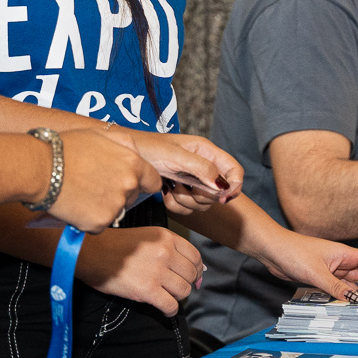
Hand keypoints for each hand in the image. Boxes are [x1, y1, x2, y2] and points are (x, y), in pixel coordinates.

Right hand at [45, 129, 162, 231]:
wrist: (40, 168)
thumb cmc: (65, 149)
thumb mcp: (100, 134)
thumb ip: (125, 143)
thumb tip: (135, 153)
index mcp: (132, 163)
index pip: (153, 181)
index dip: (142, 183)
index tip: (131, 184)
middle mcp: (128, 185)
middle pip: (133, 197)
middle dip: (119, 193)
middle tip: (95, 185)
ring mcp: (115, 205)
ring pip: (116, 211)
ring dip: (104, 206)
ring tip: (82, 191)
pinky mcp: (100, 222)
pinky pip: (99, 224)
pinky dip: (89, 219)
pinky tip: (76, 204)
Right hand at [76, 227, 203, 314]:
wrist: (90, 253)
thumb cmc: (114, 245)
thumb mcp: (146, 236)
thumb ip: (169, 249)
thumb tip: (195, 268)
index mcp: (166, 237)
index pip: (195, 256)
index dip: (196, 270)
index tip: (192, 277)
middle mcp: (165, 252)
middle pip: (191, 275)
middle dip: (186, 284)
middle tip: (175, 288)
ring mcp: (157, 271)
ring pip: (183, 290)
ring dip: (177, 297)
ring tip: (166, 296)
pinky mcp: (147, 290)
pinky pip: (170, 305)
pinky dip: (170, 311)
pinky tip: (164, 310)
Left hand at [106, 127, 242, 210]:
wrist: (123, 154)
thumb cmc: (146, 148)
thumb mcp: (175, 156)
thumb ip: (201, 169)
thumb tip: (222, 186)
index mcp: (206, 151)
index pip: (234, 170)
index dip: (234, 185)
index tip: (223, 197)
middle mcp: (202, 166)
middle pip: (220, 192)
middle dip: (201, 195)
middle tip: (183, 186)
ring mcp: (192, 180)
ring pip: (203, 203)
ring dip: (185, 200)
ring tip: (170, 186)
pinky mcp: (180, 191)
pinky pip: (187, 208)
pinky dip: (175, 205)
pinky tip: (164, 193)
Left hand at [249, 227, 357, 300]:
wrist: (272, 250)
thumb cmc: (294, 252)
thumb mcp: (317, 273)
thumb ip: (336, 288)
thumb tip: (356, 300)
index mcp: (345, 254)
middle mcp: (341, 262)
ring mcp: (332, 270)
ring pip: (354, 285)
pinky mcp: (322, 278)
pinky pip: (339, 290)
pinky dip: (347, 299)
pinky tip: (352, 308)